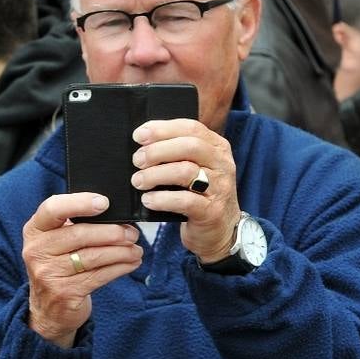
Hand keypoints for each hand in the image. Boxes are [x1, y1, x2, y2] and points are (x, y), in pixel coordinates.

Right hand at [22, 193, 142, 347]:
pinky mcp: (64, 293)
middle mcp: (36, 251)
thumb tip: (116, 214)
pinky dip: (120, 268)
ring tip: (136, 249)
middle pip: (79, 234)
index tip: (104, 203)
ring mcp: (48, 274)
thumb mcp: (56, 242)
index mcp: (34, 230)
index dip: (80, 203)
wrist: (49, 310)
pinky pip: (99, 276)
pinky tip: (131, 263)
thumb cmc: (59, 266)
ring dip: (121, 251)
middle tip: (132, 233)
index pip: (53, 208)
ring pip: (93, 257)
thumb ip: (76, 225)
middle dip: (112, 232)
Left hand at [129, 118, 240, 262]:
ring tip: (137, 181)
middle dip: (158, 151)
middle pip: (189, 146)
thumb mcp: (196, 167)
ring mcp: (220, 188)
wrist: (221, 230)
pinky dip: (162, 199)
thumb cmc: (200, 194)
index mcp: (217, 147)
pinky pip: (184, 201)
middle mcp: (222, 164)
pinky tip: (148, 200)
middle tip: (137, 160)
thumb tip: (142, 142)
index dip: (162, 129)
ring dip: (155, 175)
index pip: (191, 128)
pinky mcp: (212, 211)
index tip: (139, 135)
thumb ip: (177, 152)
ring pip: (186, 172)